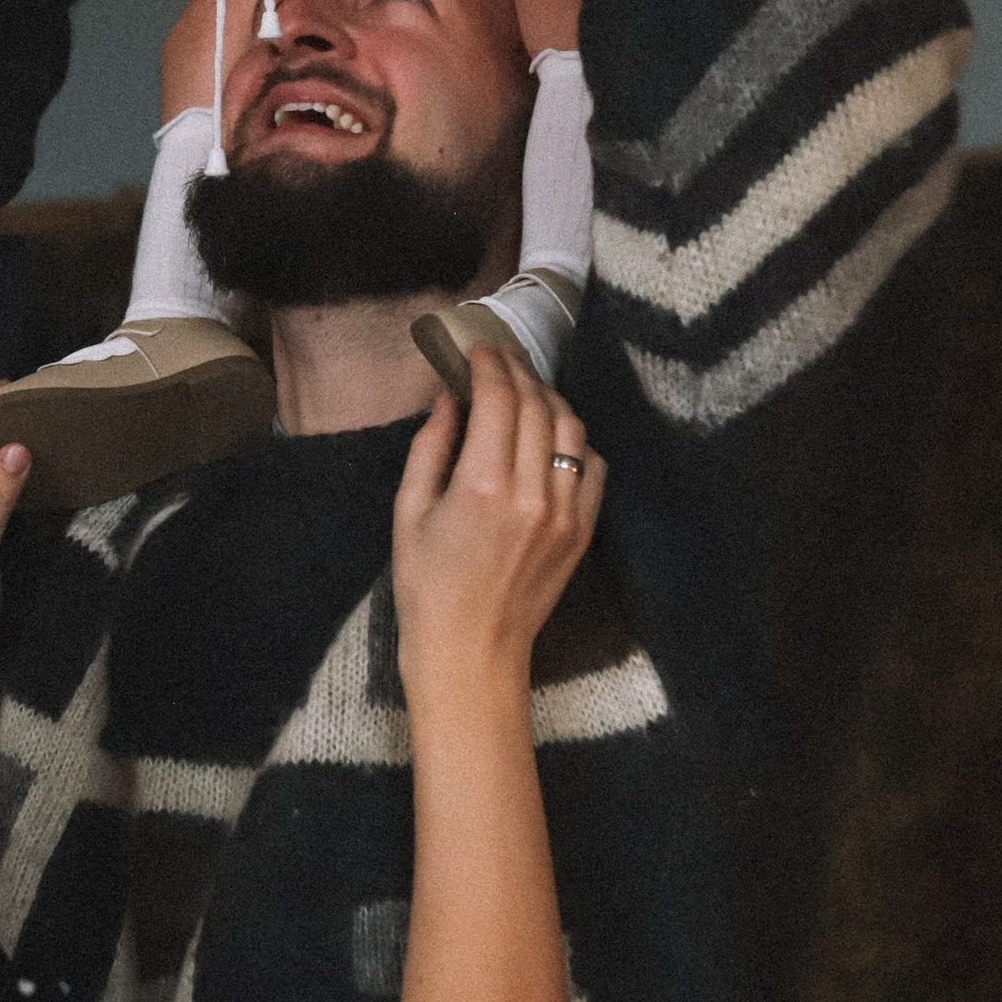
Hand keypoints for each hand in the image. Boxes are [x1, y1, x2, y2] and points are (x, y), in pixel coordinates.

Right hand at [390, 349, 603, 704]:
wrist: (471, 651)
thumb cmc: (427, 587)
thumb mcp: (409, 514)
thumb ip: (430, 449)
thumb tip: (449, 399)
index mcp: (481, 487)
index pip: (498, 399)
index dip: (489, 364)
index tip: (478, 350)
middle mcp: (531, 493)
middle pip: (537, 405)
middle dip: (518, 372)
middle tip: (500, 359)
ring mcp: (564, 512)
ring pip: (571, 428)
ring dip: (549, 399)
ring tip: (526, 391)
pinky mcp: (582, 531)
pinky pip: (591, 466)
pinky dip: (575, 440)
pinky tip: (551, 435)